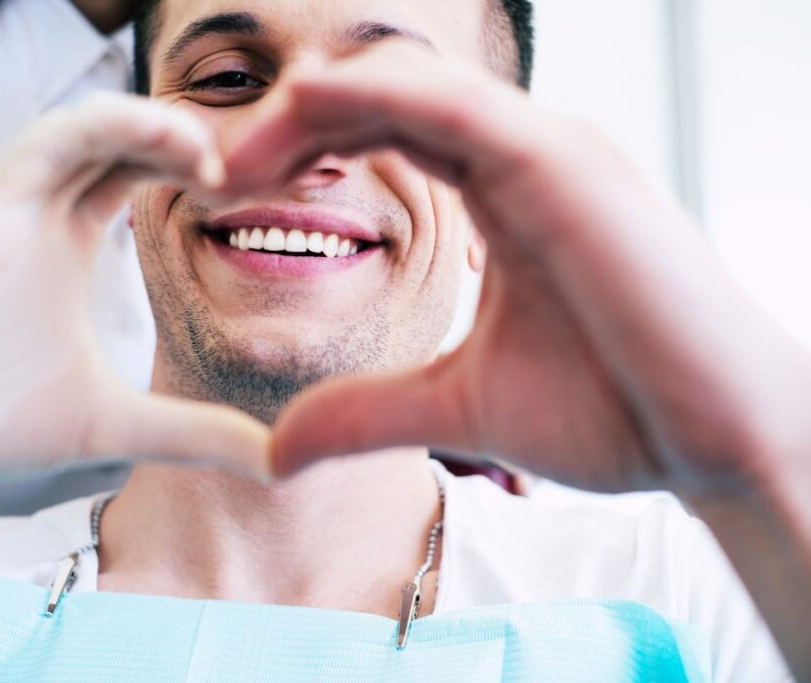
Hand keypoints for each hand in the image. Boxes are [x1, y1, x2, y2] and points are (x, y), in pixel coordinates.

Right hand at [0, 93, 269, 474]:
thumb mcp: (118, 427)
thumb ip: (195, 435)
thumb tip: (277, 462)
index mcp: (72, 242)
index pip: (139, 172)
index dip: (193, 167)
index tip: (252, 190)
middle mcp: (45, 213)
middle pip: (124, 139)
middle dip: (188, 140)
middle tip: (249, 169)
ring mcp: (16, 208)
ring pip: (90, 129)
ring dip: (155, 125)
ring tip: (211, 157)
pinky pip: (49, 145)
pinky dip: (107, 128)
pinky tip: (168, 146)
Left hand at [228, 41, 810, 497]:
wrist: (717, 443)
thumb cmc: (615, 411)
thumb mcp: (456, 406)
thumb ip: (365, 411)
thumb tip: (275, 448)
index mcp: (500, 193)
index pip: (381, 136)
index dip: (300, 153)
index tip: (231, 193)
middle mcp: (522, 156)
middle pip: (380, 101)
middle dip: (291, 127)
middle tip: (216, 171)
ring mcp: (547, 151)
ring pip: (410, 85)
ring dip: (315, 107)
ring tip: (242, 153)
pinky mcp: (567, 164)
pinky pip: (455, 103)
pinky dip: (377, 96)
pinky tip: (308, 108)